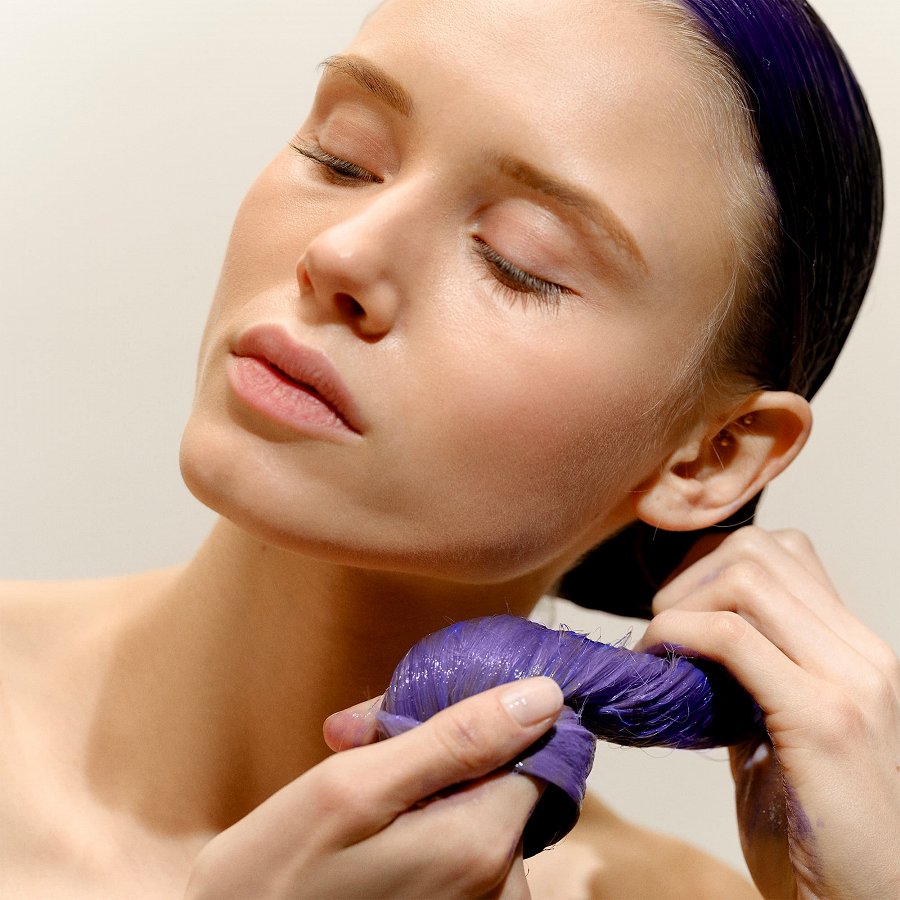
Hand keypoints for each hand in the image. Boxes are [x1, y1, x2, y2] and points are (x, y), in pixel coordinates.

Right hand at [184, 677, 562, 898]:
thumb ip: (455, 740)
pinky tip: (373, 829)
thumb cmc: (278, 873)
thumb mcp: (352, 787)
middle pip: (503, 776)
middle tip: (361, 746)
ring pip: (480, 806)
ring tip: (357, 793)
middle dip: (441, 749)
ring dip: (428, 784)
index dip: (480, 715)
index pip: (534, 746)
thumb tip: (543, 697)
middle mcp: (503, 887)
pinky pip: (464, 845)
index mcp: (482, 844)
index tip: (417, 714)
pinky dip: (426, 821)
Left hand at [636, 527, 899, 898]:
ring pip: (746, 577)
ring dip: (681, 603)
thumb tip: (689, 640)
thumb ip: (751, 679)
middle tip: (661, 628)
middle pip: (759, 548)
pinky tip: (656, 667)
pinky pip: (730, 637)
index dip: (711, 563)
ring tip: (659, 650)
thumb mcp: (785, 734)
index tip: (675, 608)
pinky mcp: (823, 718)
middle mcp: (863, 652)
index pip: (784, 551)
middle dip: (689, 575)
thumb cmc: (820, 833)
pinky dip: (677, 636)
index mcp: (856, 650)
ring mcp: (850, 679)